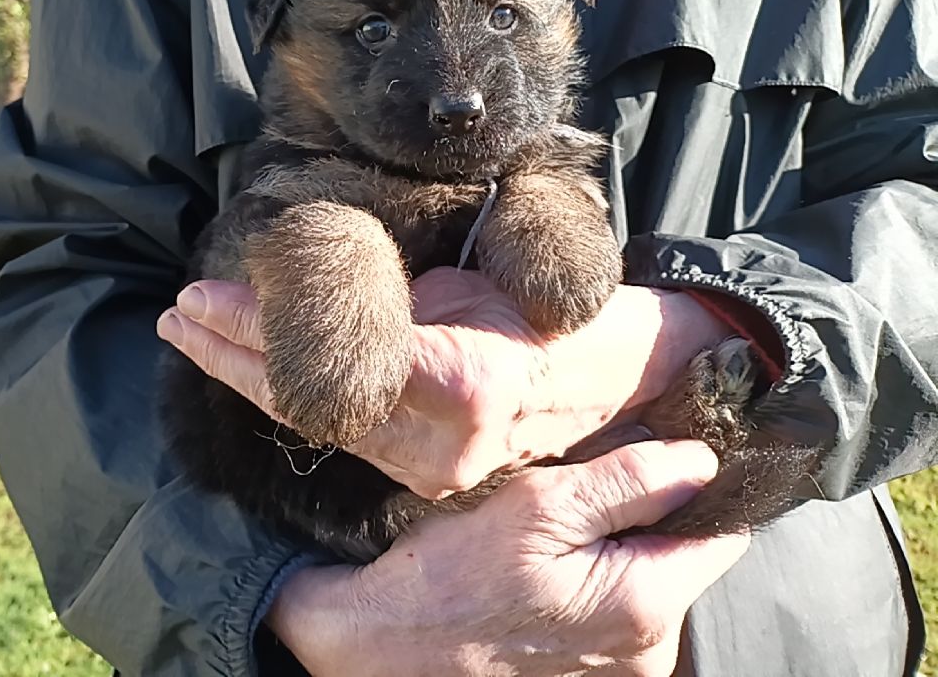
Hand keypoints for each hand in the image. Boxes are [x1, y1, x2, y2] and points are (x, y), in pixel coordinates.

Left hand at [157, 268, 731, 497]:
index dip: (262, 331)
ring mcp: (432, 471)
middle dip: (233, 357)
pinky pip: (345, 435)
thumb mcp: (502, 272)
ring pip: (319, 424)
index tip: (205, 295)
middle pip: (310, 401)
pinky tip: (251, 371)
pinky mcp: (424, 478)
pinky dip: (293, 400)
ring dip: (251, 379)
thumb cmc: (567, 313)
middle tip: (177, 316)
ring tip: (196, 337)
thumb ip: (416, 295)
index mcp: (465, 382)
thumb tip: (338, 297)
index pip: (337, 357)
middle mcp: (442, 444)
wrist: (621, 381)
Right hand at [267, 440, 749, 675]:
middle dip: (650, 513)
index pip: (724, 532)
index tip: (660, 455)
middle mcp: (649, 652)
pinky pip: (620, 607)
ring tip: (557, 526)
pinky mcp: (592, 674)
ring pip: (651, 579)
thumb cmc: (454, 573)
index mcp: (645, 604)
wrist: (387, 642)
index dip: (698, 483)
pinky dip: (597, 575)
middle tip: (585, 485)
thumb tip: (702, 462)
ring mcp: (622, 670)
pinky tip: (547, 561)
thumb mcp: (540, 505)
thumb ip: (630, 482)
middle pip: (685, 556)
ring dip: (620, 543)